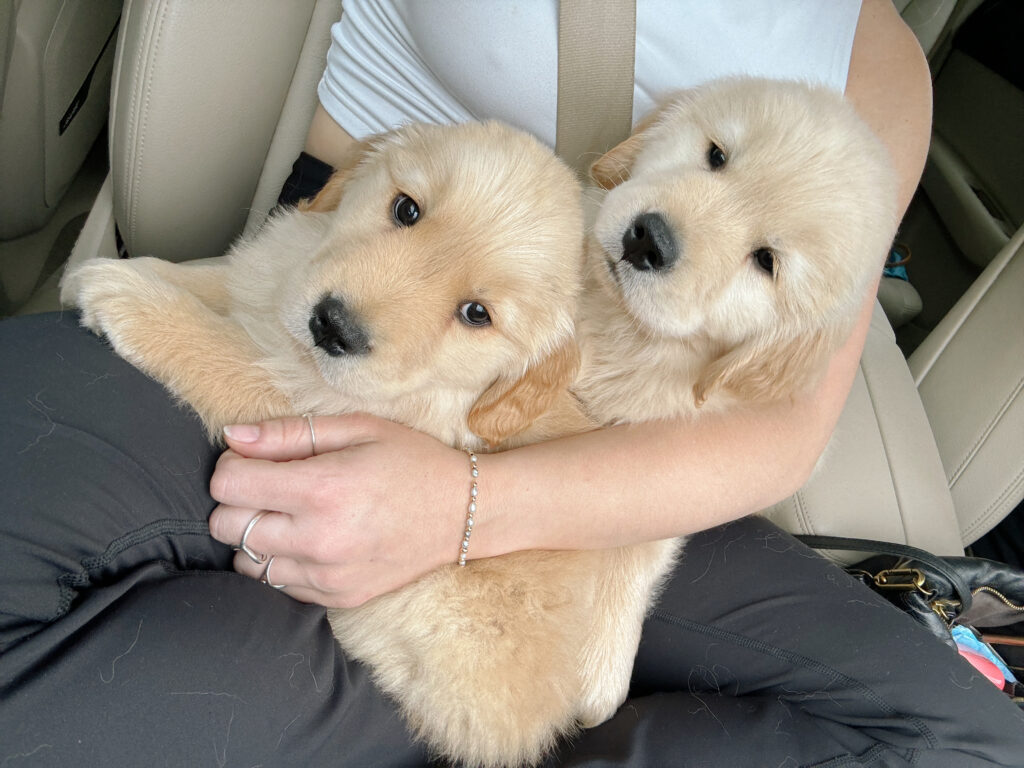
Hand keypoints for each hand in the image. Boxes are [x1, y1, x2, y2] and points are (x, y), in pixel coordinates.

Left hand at [208, 413, 468, 606]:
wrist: (463, 512)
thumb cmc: (411, 461)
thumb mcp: (358, 429)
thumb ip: (290, 433)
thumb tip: (233, 438)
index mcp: (322, 488)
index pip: (228, 486)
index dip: (233, 466)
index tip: (255, 460)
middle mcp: (319, 538)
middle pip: (227, 526)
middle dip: (237, 502)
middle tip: (270, 486)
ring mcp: (327, 574)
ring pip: (245, 562)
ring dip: (256, 536)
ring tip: (290, 516)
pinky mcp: (336, 597)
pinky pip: (277, 585)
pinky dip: (281, 562)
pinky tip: (309, 540)